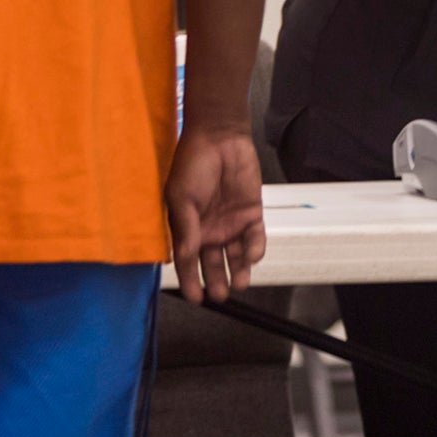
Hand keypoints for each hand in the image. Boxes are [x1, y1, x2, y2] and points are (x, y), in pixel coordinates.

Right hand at [168, 123, 266, 303]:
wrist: (219, 137)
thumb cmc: (192, 164)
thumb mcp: (181, 197)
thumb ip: (185, 229)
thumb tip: (185, 257)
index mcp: (188, 228)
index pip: (188, 262)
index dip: (190, 281)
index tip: (195, 299)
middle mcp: (210, 230)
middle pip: (213, 264)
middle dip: (216, 281)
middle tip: (220, 295)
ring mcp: (231, 223)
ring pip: (236, 256)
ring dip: (238, 270)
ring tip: (238, 283)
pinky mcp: (252, 214)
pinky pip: (254, 238)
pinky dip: (254, 249)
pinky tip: (251, 256)